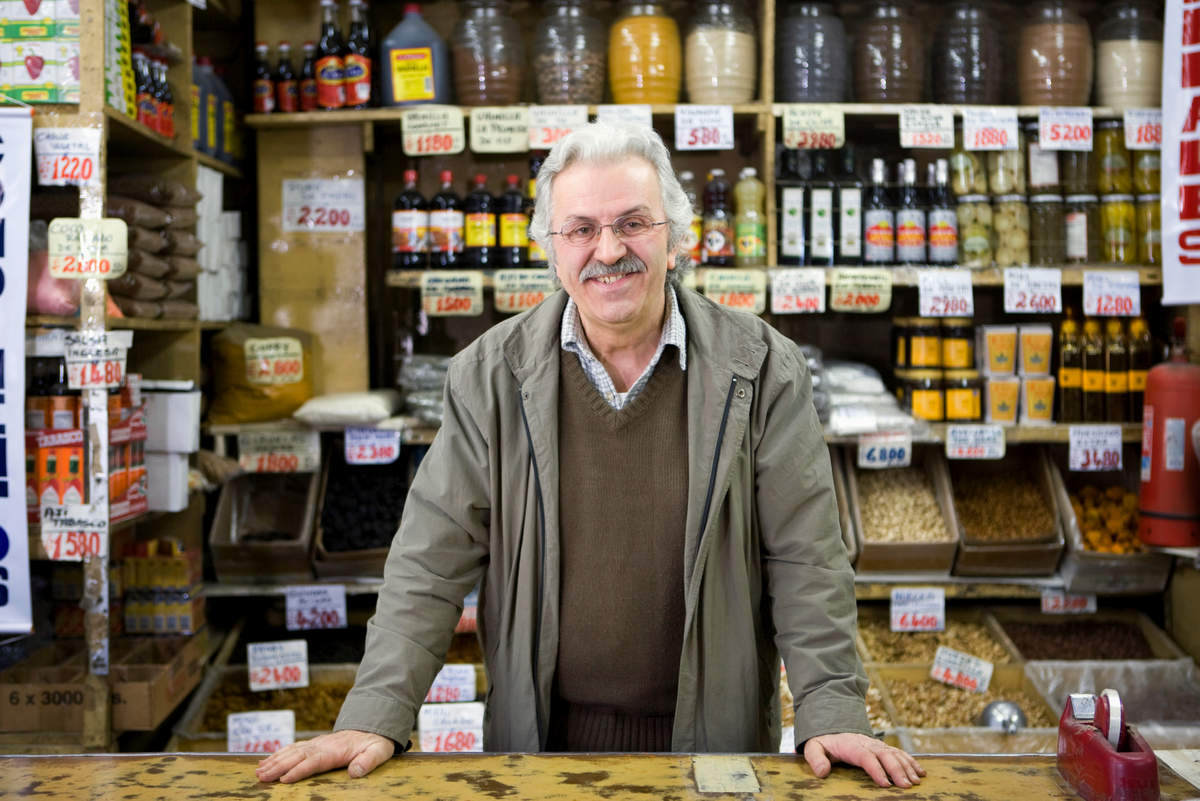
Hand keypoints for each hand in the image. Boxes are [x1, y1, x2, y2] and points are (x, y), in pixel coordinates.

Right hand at [255, 730, 394, 783]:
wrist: (372, 727)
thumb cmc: (374, 743)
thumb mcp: (379, 752)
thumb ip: (368, 761)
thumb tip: (356, 772)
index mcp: (335, 750)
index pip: (314, 761)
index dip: (299, 770)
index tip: (284, 780)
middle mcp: (321, 745)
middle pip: (296, 756)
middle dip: (278, 767)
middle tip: (261, 777)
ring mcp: (316, 744)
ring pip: (291, 752)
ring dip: (274, 761)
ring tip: (258, 771)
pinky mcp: (313, 745)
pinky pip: (292, 748)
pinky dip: (277, 754)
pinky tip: (265, 761)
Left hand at [803, 732, 924, 788]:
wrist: (833, 728)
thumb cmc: (824, 742)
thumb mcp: (813, 747)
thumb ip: (815, 758)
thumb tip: (822, 772)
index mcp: (851, 745)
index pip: (866, 757)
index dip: (876, 770)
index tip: (885, 784)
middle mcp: (867, 743)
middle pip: (885, 755)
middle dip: (897, 770)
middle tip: (906, 786)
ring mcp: (877, 745)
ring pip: (895, 754)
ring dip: (907, 767)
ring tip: (916, 781)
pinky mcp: (883, 748)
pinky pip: (900, 753)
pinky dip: (911, 762)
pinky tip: (921, 772)